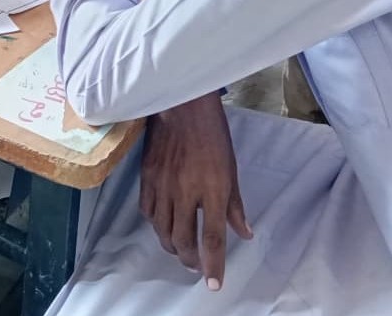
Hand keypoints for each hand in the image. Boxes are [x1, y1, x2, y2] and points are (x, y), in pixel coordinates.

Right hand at [139, 93, 251, 289]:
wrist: (182, 105)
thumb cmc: (212, 133)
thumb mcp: (231, 168)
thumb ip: (236, 204)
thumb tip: (244, 233)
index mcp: (212, 190)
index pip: (212, 238)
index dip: (213, 265)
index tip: (214, 284)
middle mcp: (185, 192)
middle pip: (183, 240)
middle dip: (190, 260)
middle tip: (196, 266)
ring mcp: (163, 185)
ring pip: (162, 229)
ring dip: (171, 245)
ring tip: (180, 249)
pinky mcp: (147, 176)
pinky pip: (147, 210)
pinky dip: (155, 224)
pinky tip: (162, 224)